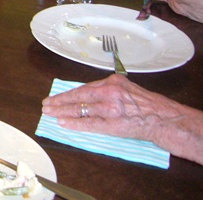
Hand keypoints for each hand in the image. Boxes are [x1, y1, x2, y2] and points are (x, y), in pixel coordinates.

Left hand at [41, 74, 174, 144]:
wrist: (162, 118)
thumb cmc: (144, 103)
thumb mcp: (124, 87)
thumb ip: (105, 89)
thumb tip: (85, 93)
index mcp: (111, 82)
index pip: (83, 88)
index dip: (67, 94)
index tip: (55, 97)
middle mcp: (109, 93)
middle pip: (78, 97)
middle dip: (59, 101)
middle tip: (46, 105)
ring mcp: (110, 109)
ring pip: (81, 110)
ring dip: (62, 111)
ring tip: (49, 113)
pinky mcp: (113, 124)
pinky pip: (89, 124)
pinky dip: (75, 123)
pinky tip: (63, 122)